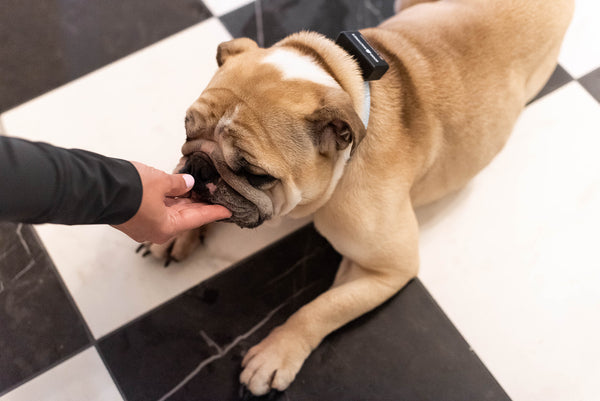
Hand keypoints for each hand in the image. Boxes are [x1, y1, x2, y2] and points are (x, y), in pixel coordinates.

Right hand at [113, 161, 230, 243]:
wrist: (97, 188)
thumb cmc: (131, 190)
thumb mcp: (161, 182)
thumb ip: (179, 183)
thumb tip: (188, 183)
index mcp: (166, 228)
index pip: (197, 219)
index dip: (214, 212)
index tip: (227, 211)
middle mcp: (155, 230)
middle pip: (184, 216)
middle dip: (198, 203)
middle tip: (212, 193)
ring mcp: (143, 224)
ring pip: (169, 211)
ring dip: (182, 200)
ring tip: (197, 188)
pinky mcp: (133, 215)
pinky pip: (157, 208)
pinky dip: (168, 198)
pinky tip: (175, 188)